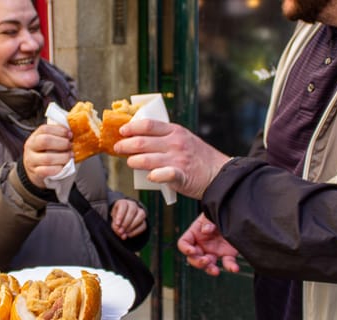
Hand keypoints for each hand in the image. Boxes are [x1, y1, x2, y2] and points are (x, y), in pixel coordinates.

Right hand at [22, 124, 72, 187]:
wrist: (35, 169)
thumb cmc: (45, 153)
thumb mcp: (48, 142)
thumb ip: (58, 136)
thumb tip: (74, 132)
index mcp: (35, 136)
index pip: (45, 129)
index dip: (59, 130)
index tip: (70, 134)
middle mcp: (30, 147)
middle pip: (45, 141)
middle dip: (62, 143)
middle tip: (70, 146)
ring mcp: (31, 160)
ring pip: (47, 158)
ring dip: (63, 157)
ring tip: (70, 156)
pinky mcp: (35, 172)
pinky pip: (47, 171)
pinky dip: (58, 168)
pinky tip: (63, 166)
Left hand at [110, 199, 146, 239]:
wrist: (123, 221)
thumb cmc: (117, 219)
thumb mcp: (114, 221)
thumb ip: (116, 227)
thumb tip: (123, 235)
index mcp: (123, 203)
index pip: (123, 205)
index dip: (120, 215)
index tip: (117, 224)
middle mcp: (133, 205)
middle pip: (132, 210)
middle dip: (126, 222)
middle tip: (121, 231)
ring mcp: (140, 212)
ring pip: (141, 215)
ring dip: (133, 226)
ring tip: (125, 233)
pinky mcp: (144, 220)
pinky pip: (143, 225)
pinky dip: (136, 231)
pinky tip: (129, 235)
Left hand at [114, 119, 230, 198]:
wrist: (218, 173)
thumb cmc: (198, 157)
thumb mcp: (183, 138)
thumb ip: (165, 137)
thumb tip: (139, 137)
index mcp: (175, 131)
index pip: (147, 125)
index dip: (131, 127)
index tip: (122, 131)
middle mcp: (175, 143)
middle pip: (141, 142)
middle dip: (124, 145)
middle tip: (118, 148)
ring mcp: (177, 159)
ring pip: (146, 159)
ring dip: (132, 161)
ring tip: (129, 162)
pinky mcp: (181, 175)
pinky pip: (164, 175)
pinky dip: (154, 176)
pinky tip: (149, 176)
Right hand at [177, 214, 238, 275]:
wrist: (232, 215)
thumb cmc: (217, 213)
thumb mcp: (210, 214)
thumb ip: (208, 221)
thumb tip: (206, 230)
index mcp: (194, 234)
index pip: (183, 243)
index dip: (185, 249)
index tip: (192, 251)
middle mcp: (201, 245)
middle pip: (193, 258)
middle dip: (198, 262)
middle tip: (206, 260)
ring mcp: (213, 251)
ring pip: (207, 265)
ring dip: (209, 269)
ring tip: (215, 271)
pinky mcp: (226, 255)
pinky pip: (227, 263)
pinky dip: (230, 267)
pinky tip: (234, 268)